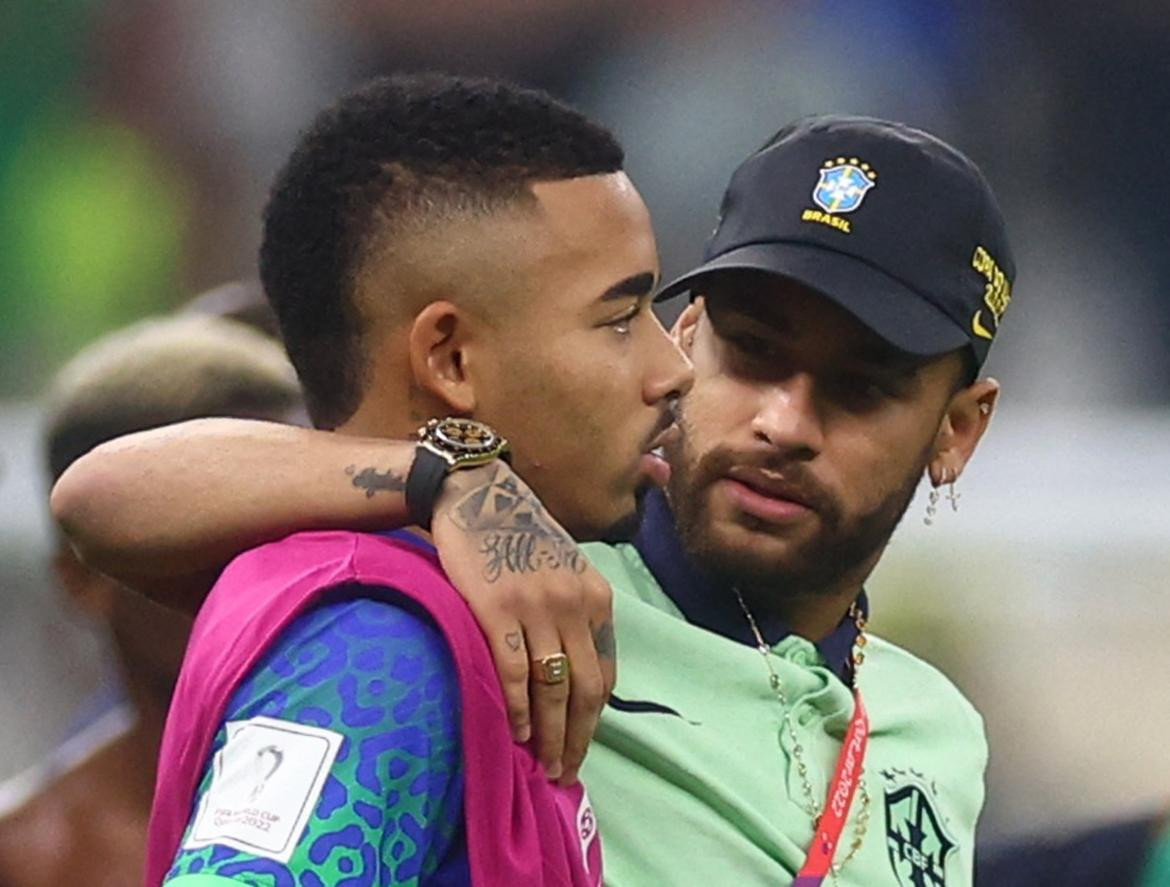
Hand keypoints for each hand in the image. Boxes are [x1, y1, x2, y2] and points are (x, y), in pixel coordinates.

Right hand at [432, 461, 614, 783]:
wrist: (478, 495)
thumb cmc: (520, 535)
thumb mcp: (567, 570)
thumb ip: (577, 614)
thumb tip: (577, 674)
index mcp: (597, 598)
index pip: (605, 674)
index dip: (595, 719)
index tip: (582, 746)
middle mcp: (574, 604)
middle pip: (585, 689)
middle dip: (577, 738)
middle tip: (564, 772)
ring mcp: (536, 607)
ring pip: (552, 687)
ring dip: (550, 734)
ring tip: (542, 764)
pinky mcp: (496, 608)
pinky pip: (512, 669)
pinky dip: (516, 706)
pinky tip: (516, 731)